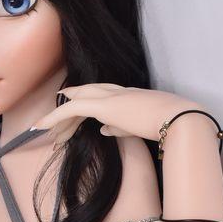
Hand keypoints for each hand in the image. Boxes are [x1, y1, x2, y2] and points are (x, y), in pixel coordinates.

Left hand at [33, 83, 202, 144]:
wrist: (181, 120)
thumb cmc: (171, 126)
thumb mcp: (141, 127)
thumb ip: (121, 127)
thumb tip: (105, 130)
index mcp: (130, 96)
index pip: (102, 93)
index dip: (83, 98)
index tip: (69, 102)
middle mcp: (119, 92)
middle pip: (86, 95)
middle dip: (68, 108)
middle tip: (51, 124)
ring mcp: (112, 96)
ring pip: (77, 101)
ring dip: (58, 117)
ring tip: (41, 129)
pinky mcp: (104, 105)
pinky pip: (72, 109)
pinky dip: (55, 117)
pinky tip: (42, 127)